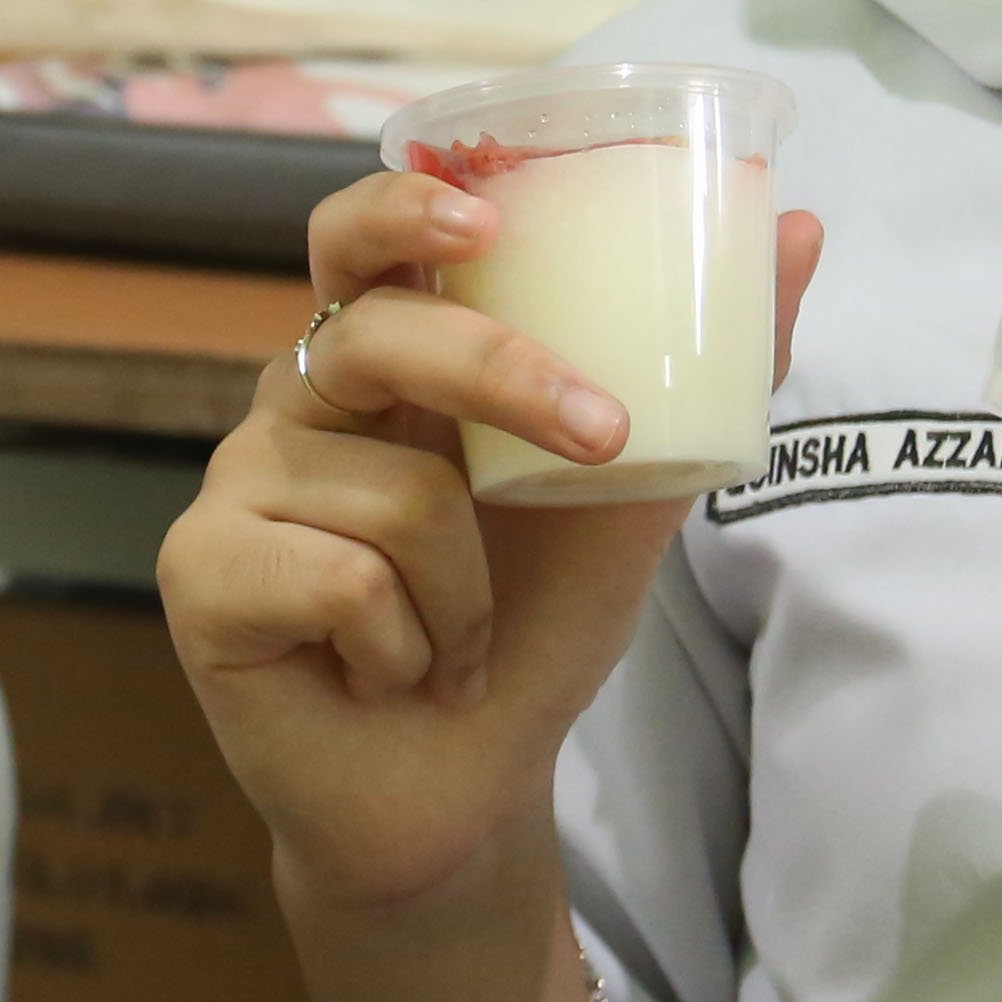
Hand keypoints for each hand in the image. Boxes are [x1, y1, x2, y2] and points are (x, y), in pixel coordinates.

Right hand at [161, 165, 824, 927]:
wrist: (464, 793)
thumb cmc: (529, 626)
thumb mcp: (634, 492)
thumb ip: (705, 371)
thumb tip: (802, 229)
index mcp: (381, 366)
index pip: (357, 241)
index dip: (399, 208)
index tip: (484, 219)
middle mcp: (295, 405)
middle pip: (375, 335)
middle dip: (503, 378)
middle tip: (601, 438)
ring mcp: (235, 484)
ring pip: (393, 488)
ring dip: (468, 590)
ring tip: (455, 642)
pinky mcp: (199, 573)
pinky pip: (341, 575)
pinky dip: (406, 643)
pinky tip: (389, 674)